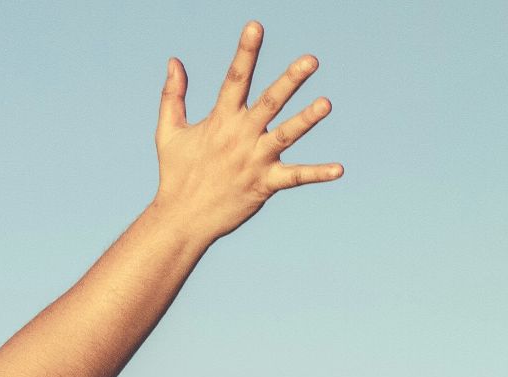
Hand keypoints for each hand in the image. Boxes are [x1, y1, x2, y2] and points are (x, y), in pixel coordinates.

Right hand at [151, 21, 342, 242]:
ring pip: (285, 136)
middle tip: (310, 60)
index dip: (246, 51)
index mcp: (220, 121)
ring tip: (326, 103)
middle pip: (268, 103)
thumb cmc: (176, 174)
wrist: (181, 219)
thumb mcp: (168, 132)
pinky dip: (316, 174)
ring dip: (306, 120)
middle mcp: (239, 137)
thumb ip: (172, 95)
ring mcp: (253, 161)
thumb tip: (174, 61)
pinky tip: (339, 169)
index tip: (256, 25)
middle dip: (289, 81)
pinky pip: (295, 177)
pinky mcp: (264, 185)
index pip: (234, 79)